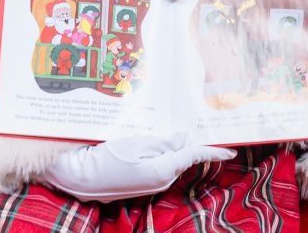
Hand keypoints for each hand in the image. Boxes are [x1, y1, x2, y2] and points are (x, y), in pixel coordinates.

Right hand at [42, 132, 234, 201]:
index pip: (193, 156)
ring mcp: (149, 183)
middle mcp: (160, 180)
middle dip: (187, 142)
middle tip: (190, 123)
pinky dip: (157, 152)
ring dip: (169, 146)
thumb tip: (184, 138)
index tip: (231, 149)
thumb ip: (164, 141)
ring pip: (169, 160)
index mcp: (163, 170)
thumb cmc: (105, 158)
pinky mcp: (139, 182)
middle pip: (182, 156)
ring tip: (164, 128)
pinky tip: (149, 140)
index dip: (213, 151)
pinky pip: (156, 164)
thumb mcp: (136, 143)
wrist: (76, 176)